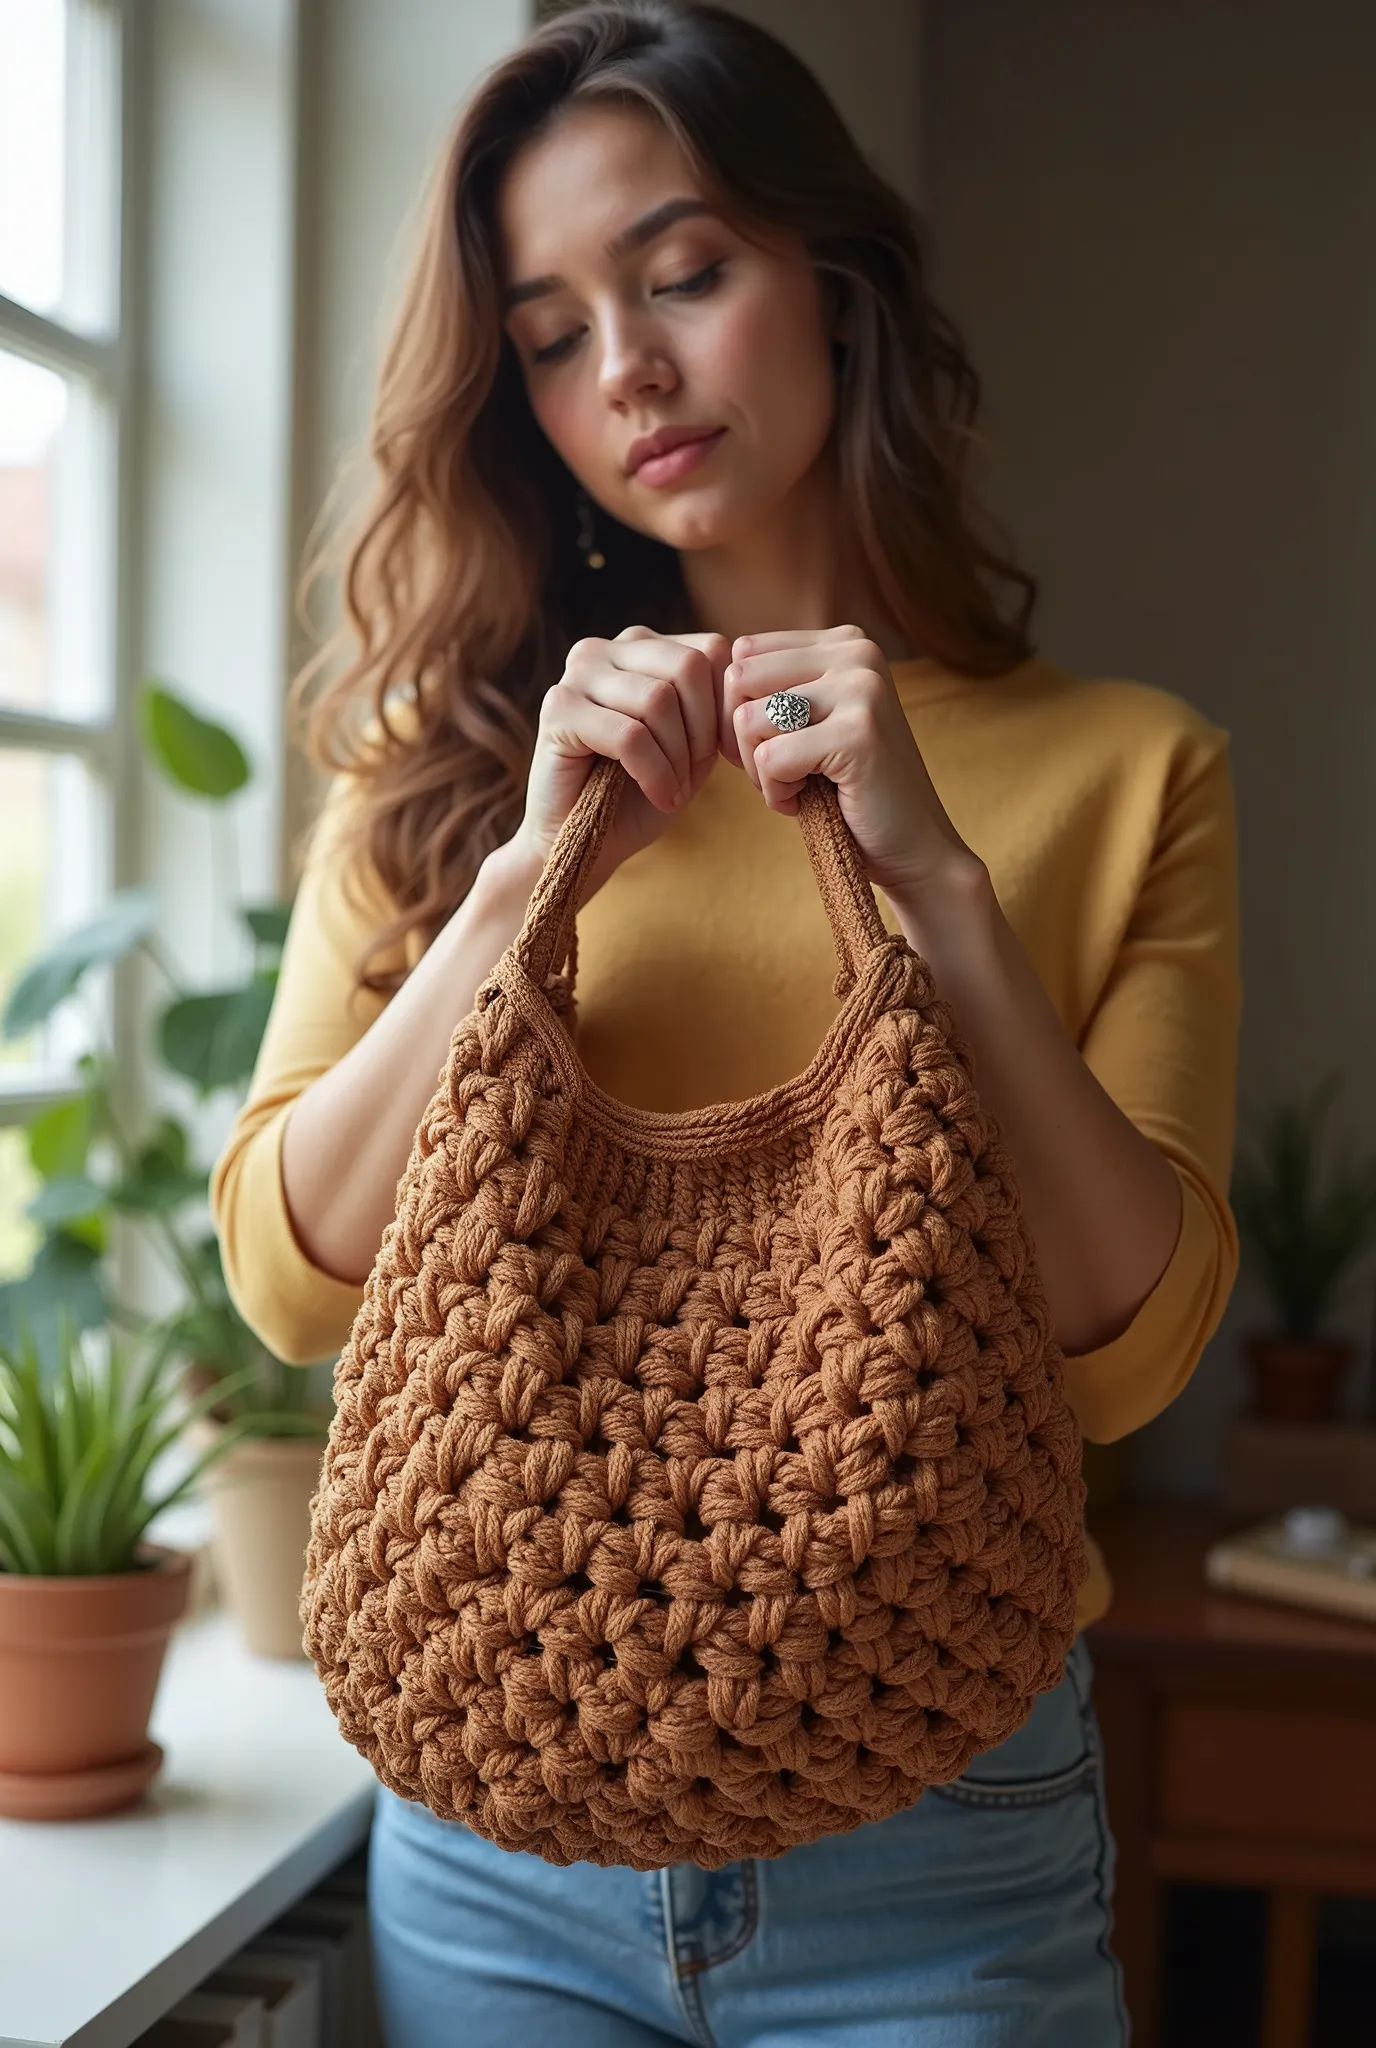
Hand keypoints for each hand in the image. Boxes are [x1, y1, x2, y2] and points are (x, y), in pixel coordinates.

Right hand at [509, 625, 730, 894]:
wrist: (581, 840)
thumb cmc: (640, 793)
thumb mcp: (693, 745)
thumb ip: (716, 709)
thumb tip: (747, 686)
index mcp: (640, 647)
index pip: (710, 649)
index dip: (726, 708)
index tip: (719, 755)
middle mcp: (604, 649)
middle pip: (687, 667)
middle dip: (702, 731)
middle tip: (693, 775)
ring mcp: (576, 675)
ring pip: (658, 699)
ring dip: (678, 758)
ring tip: (673, 790)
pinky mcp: (557, 710)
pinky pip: (629, 735)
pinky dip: (655, 774)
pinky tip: (659, 797)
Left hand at [720, 624, 978, 901]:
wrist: (913, 848)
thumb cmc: (849, 790)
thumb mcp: (810, 722)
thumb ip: (772, 686)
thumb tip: (704, 668)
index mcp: (845, 642)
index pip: (744, 654)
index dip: (738, 709)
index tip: (773, 748)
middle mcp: (857, 653)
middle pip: (739, 680)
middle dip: (742, 738)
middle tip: (780, 773)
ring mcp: (861, 690)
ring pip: (748, 720)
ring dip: (759, 770)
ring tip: (798, 787)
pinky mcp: (858, 734)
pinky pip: (770, 760)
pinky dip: (776, 794)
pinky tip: (806, 803)